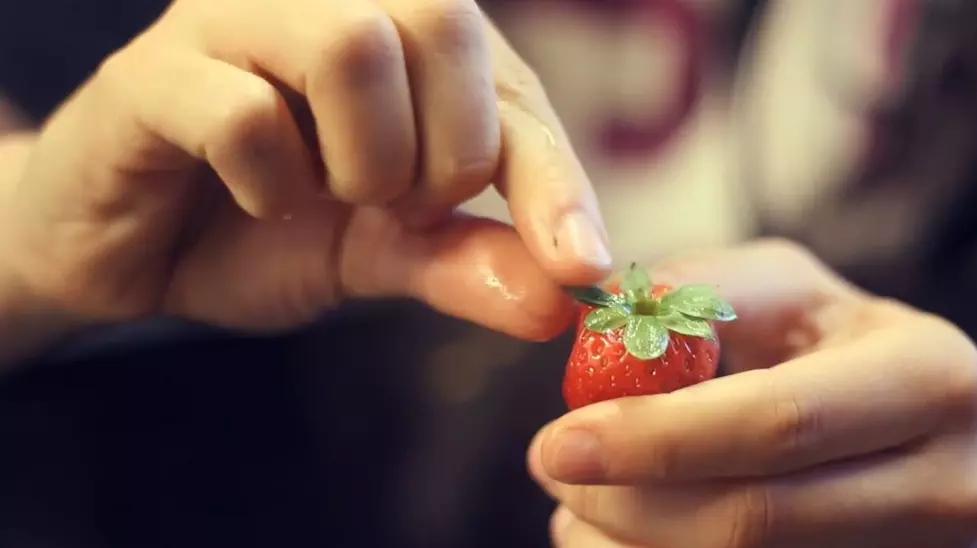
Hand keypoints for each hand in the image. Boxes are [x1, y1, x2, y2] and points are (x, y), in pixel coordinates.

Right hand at [0, 0, 609, 342]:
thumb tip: (565, 295)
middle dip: (446, 152)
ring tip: (327, 196)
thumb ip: (467, 261)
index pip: (509, 84)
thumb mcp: (384, 252)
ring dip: (363, 159)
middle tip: (402, 207)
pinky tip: (257, 197)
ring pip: (351, 44)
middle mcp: (323, 1)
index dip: (554, 177)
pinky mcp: (154, 72)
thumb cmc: (264, 230)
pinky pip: (242, 110)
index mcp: (398, 33)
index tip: (582, 265)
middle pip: (443, 19)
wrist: (136, 250)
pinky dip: (270, 180)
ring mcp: (235, 23)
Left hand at [529, 240, 976, 547]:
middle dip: (626, 502)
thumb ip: (698, 291)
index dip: (655, 439)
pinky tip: (620, 540)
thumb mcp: (788, 292)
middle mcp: (945, 484)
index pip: (777, 424)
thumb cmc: (838, 345)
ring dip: (627, 547)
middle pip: (751, 521)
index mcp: (924, 380)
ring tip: (578, 509)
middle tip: (551, 469)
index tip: (558, 442)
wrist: (919, 426)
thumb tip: (591, 317)